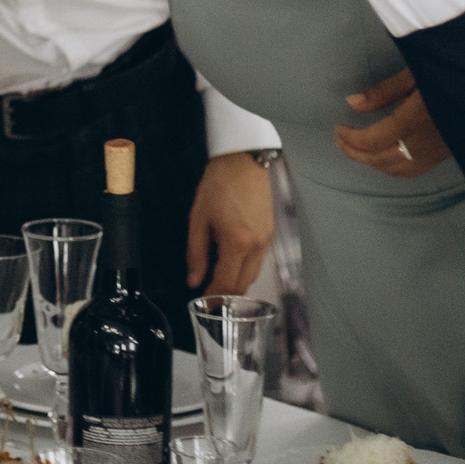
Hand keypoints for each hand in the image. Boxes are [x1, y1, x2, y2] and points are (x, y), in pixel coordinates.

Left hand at [186, 151, 274, 296]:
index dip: (214, 297)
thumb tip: (193, 280)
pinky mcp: (271, 233)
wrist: (243, 161)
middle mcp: (257, 245)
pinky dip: (246, 268)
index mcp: (237, 242)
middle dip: (227, 294)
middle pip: (244, 284)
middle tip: (209, 296)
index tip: (203, 302)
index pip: (227, 282)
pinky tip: (232, 263)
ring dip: (237, 282)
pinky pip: (259, 260)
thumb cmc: (218, 184)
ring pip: (253, 274)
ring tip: (218, 282)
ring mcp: (267, 240)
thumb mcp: (198, 218)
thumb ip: (195, 252)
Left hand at [334, 67, 451, 176]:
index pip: (375, 140)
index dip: (351, 139)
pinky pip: (416, 168)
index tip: (338, 128)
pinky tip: (385, 155)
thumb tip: (352, 103)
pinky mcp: (449, 152)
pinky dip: (394, 167)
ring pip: (400, 169)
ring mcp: (440, 150)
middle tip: (340, 140)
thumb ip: (384, 91)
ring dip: (373, 162)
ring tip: (356, 148)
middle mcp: (428, 140)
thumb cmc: (450, 69)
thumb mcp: (415, 72)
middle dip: (356, 153)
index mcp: (417, 117)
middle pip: (383, 159)